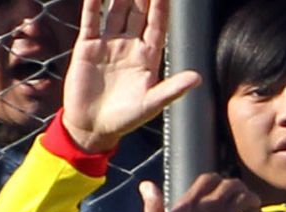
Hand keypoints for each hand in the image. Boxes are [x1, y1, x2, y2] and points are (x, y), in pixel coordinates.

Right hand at [63, 0, 201, 153]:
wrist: (93, 126)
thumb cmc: (126, 118)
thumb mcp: (152, 104)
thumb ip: (173, 89)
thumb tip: (198, 78)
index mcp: (148, 59)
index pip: (157, 27)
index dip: (162, 9)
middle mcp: (130, 47)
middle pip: (138, 14)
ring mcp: (109, 45)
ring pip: (116, 13)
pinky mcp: (88, 47)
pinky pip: (91, 21)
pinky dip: (92, 5)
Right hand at [144, 174, 259, 211]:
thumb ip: (153, 205)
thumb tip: (146, 185)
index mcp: (189, 203)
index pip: (209, 178)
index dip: (218, 181)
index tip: (220, 189)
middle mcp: (210, 207)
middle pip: (232, 185)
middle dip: (238, 188)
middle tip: (241, 196)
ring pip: (247, 198)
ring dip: (251, 200)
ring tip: (251, 206)